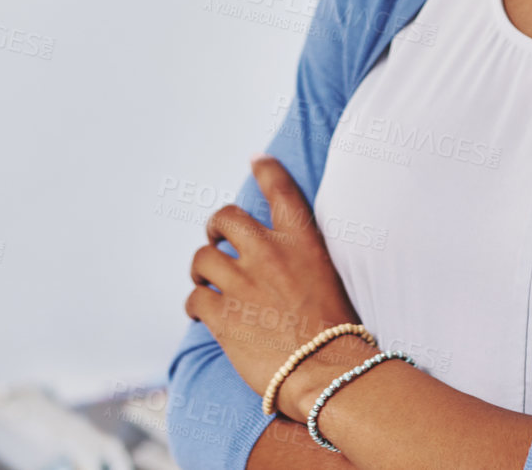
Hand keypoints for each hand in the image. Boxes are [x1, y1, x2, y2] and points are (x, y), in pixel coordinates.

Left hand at [185, 155, 362, 401]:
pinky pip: (195, 298)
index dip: (266, 169)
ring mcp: (242, 281)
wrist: (328, 370)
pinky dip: (194, 304)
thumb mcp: (329, 277)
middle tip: (215, 239)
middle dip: (215, 227)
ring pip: (203, 258)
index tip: (257, 160)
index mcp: (301, 240)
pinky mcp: (222, 314)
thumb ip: (301, 262)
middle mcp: (269, 252)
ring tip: (205, 282)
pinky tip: (200, 314)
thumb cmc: (337, 332)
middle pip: (225, 218)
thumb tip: (281, 265)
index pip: (280, 188)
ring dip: (201, 269)